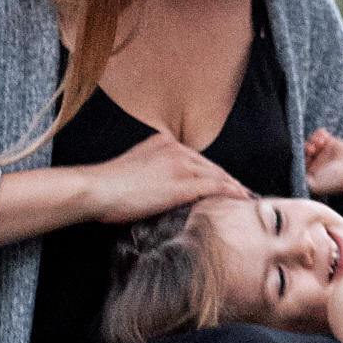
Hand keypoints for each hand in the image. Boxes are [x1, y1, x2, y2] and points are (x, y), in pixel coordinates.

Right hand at [90, 130, 250, 224]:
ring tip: (245, 197)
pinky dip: (231, 192)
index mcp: (162, 143)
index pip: (196, 159)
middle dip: (227, 179)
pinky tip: (241, 199)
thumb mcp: (132, 170)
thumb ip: (151, 172)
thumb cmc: (107, 188)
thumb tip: (160, 189)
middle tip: (242, 191)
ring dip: (234, 187)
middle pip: (210, 165)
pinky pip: (215, 186)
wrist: (96, 189)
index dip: (212, 172)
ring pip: (216, 174)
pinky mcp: (181, 183)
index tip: (224, 182)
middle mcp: (174, 148)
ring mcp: (179, 164)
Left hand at [303, 127, 342, 195]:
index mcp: (313, 175)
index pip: (299, 162)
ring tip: (321, 143)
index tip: (307, 154)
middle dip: (306, 147)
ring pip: (311, 141)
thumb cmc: (337, 180)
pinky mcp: (333, 143)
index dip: (299, 155)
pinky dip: (319, 133)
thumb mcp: (314, 185)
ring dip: (312, 139)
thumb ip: (301, 179)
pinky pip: (321, 134)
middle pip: (303, 151)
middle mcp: (318, 164)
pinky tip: (323, 136)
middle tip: (313, 149)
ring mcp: (326, 153)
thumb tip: (294, 170)